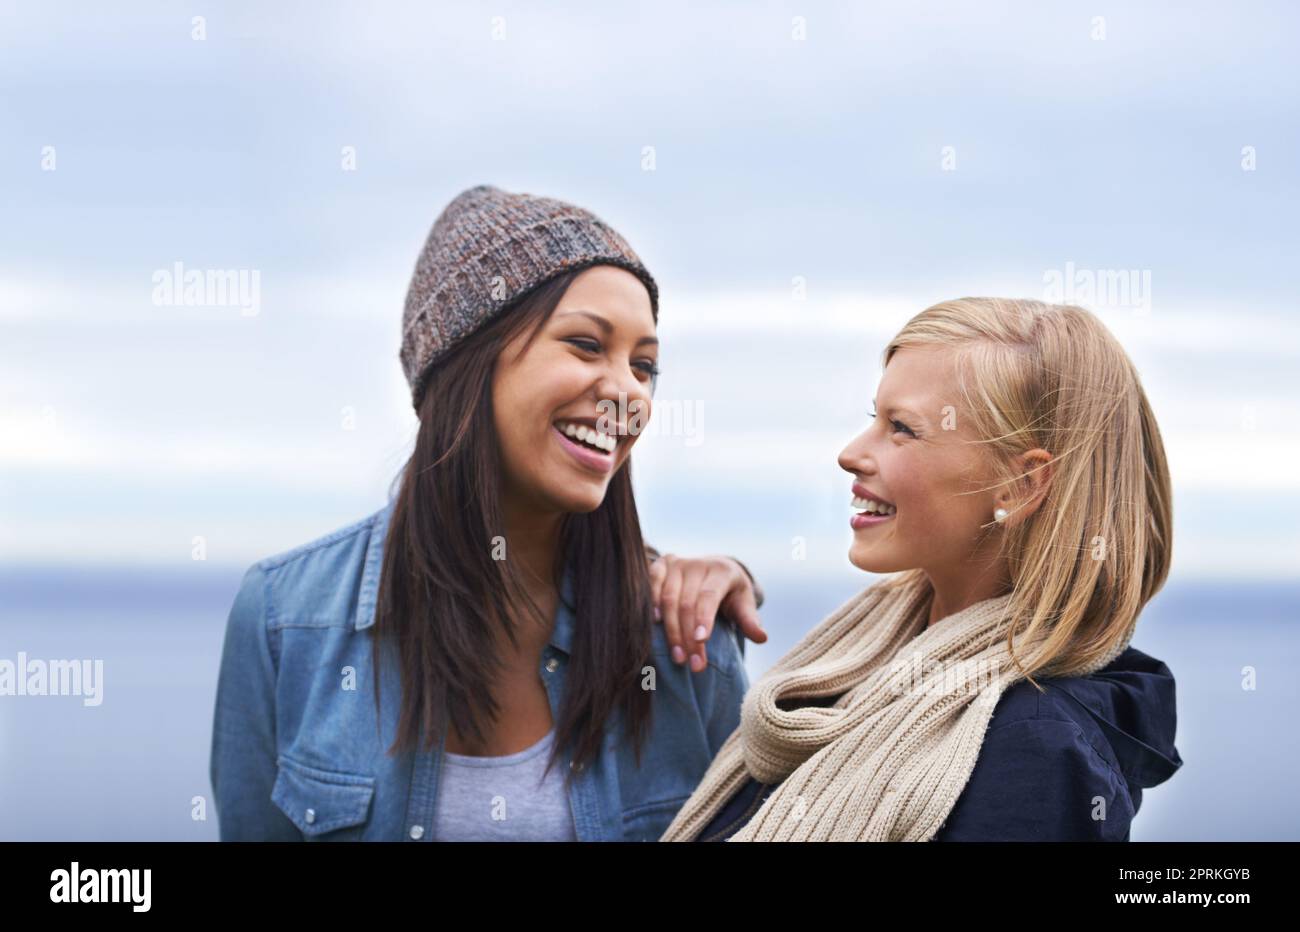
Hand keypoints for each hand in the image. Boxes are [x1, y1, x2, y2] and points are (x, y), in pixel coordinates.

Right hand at [648, 554, 766, 671]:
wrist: (713, 568)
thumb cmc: (730, 592)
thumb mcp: (743, 603)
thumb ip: (749, 620)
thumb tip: (761, 638)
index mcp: (722, 571)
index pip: (709, 596)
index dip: (704, 618)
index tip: (701, 641)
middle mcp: (698, 564)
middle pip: (687, 603)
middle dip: (688, 636)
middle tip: (691, 663)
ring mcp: (678, 563)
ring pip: (668, 598)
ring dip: (670, 630)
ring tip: (678, 656)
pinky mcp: (662, 564)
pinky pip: (652, 583)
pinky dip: (651, 602)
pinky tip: (655, 624)